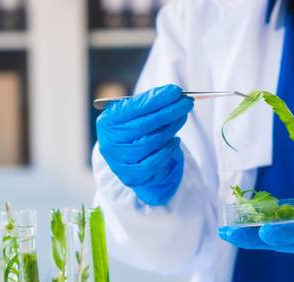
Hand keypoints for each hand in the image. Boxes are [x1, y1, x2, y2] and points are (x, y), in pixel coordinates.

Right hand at [97, 84, 193, 205]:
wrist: (129, 161)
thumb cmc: (134, 131)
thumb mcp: (135, 115)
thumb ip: (149, 104)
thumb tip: (173, 94)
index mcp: (107, 122)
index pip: (133, 108)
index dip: (156, 99)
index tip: (175, 91)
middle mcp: (110, 143)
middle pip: (142, 126)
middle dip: (167, 112)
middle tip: (186, 102)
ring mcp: (119, 162)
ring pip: (149, 143)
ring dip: (170, 128)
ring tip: (182, 117)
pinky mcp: (132, 177)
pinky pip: (153, 162)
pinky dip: (167, 150)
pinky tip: (176, 140)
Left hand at [218, 184, 293, 263]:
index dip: (287, 233)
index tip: (266, 232)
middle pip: (282, 241)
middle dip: (254, 238)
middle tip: (229, 233)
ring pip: (275, 241)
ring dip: (249, 237)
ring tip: (225, 231)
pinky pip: (277, 236)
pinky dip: (257, 232)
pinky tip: (237, 226)